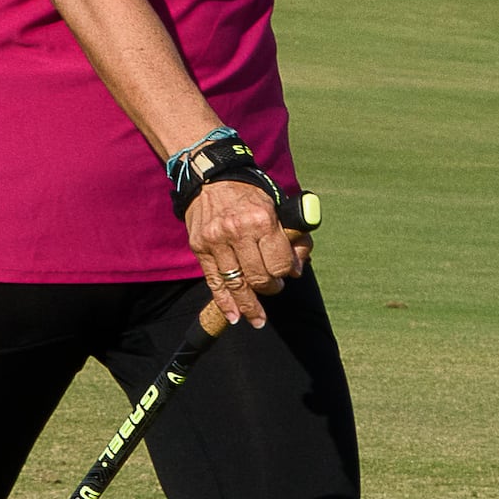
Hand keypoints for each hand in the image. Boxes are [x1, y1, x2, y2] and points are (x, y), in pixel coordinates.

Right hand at [182, 175, 303, 332]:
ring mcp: (216, 241)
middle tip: (275, 287)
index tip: (290, 274)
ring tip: (258, 320)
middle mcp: (238, 231)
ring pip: (237, 284)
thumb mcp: (277, 205)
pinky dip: (225, 302)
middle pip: (259, 277)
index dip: (288, 272)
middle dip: (271, 288)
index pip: (280, 263)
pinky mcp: (200, 248)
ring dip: (250, 306)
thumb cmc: (249, 194)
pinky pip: (214, 282)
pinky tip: (235, 316)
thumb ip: (292, 235)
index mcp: (262, 220)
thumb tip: (298, 268)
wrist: (211, 178)